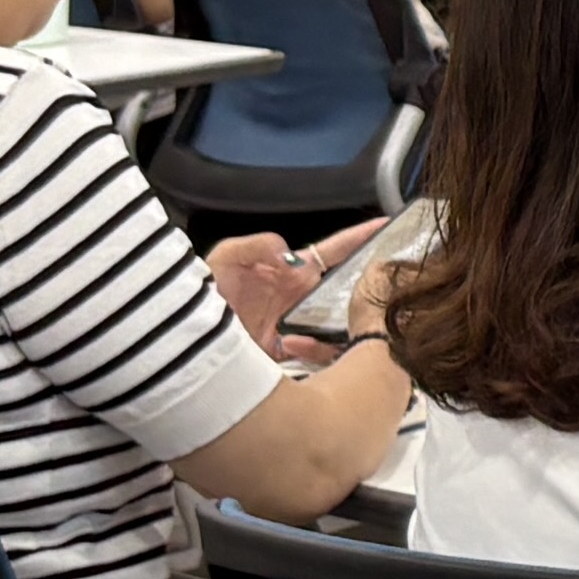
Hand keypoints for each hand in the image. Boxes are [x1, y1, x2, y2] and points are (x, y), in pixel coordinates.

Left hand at [211, 219, 376, 348]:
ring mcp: (300, 323)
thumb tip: (292, 258)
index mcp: (295, 270)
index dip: (362, 237)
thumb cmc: (208, 288)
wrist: (188, 330)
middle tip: (390, 290)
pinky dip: (315, 349)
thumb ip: (261, 244)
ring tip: (358, 323)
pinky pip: (317, 352)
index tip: (390, 226)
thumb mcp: (229, 255)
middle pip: (348, 290)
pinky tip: (296, 342)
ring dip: (348, 324)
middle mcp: (304, 296)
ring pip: (340, 322)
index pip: (336, 250)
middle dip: (369, 289)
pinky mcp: (290, 351)